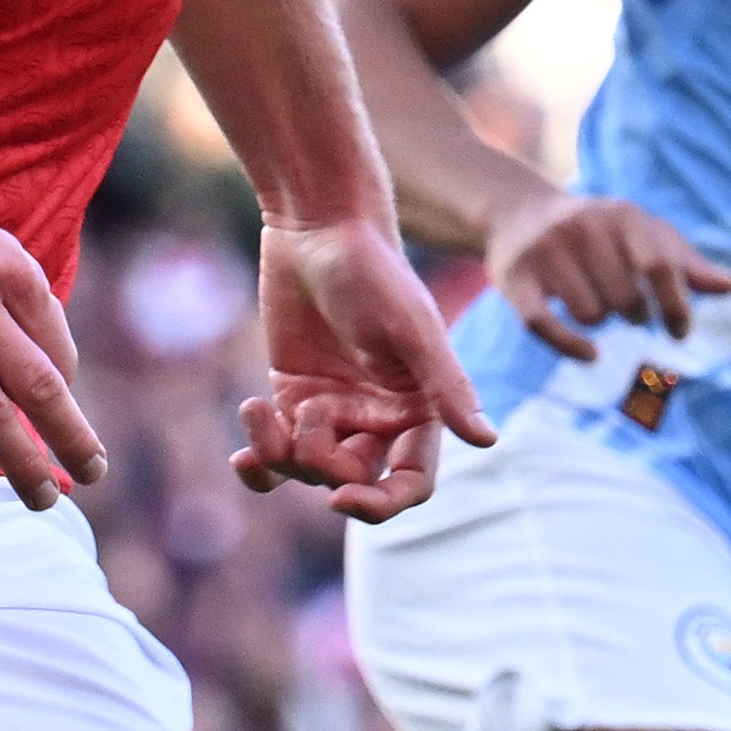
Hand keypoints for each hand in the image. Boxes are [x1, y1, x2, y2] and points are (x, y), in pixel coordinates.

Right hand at [0, 180, 105, 515]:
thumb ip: (31, 312)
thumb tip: (63, 389)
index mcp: (9, 270)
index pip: (56, 353)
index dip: (66, 397)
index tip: (60, 424)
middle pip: (35, 385)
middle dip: (70, 438)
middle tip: (93, 474)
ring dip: (23, 464)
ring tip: (43, 497)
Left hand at [232, 215, 499, 523]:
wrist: (317, 226)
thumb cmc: (374, 271)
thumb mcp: (412, 330)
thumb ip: (446, 386)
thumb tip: (488, 440)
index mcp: (418, 409)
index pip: (410, 482)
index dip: (381, 504)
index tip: (340, 499)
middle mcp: (378, 417)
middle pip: (352, 478)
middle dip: (321, 464)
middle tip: (303, 419)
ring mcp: (333, 409)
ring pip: (308, 469)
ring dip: (280, 455)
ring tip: (260, 413)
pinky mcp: (292, 395)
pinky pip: (277, 451)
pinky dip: (260, 461)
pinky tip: (243, 457)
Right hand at [476, 176, 730, 361]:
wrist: (518, 210)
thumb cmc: (598, 230)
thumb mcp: (642, 234)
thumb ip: (685, 262)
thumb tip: (730, 287)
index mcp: (622, 215)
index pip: (659, 266)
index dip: (676, 305)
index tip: (679, 331)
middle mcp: (582, 228)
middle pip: (626, 299)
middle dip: (633, 314)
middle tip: (627, 308)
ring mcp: (545, 252)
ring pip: (590, 315)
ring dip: (599, 321)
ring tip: (592, 302)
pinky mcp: (514, 278)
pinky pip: (544, 325)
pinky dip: (571, 347)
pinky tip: (590, 355)